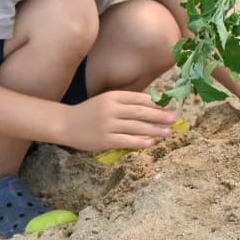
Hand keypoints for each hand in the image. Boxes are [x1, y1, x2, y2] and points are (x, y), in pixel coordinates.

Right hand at [61, 90, 175, 150]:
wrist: (65, 123)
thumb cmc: (90, 112)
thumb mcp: (107, 100)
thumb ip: (126, 102)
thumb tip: (152, 106)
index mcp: (113, 96)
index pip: (139, 98)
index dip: (156, 104)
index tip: (169, 107)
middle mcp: (112, 109)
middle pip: (141, 112)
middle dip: (159, 116)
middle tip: (174, 119)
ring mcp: (108, 125)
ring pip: (136, 127)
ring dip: (154, 130)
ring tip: (168, 133)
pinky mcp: (104, 140)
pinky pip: (126, 141)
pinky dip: (140, 142)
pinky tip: (151, 143)